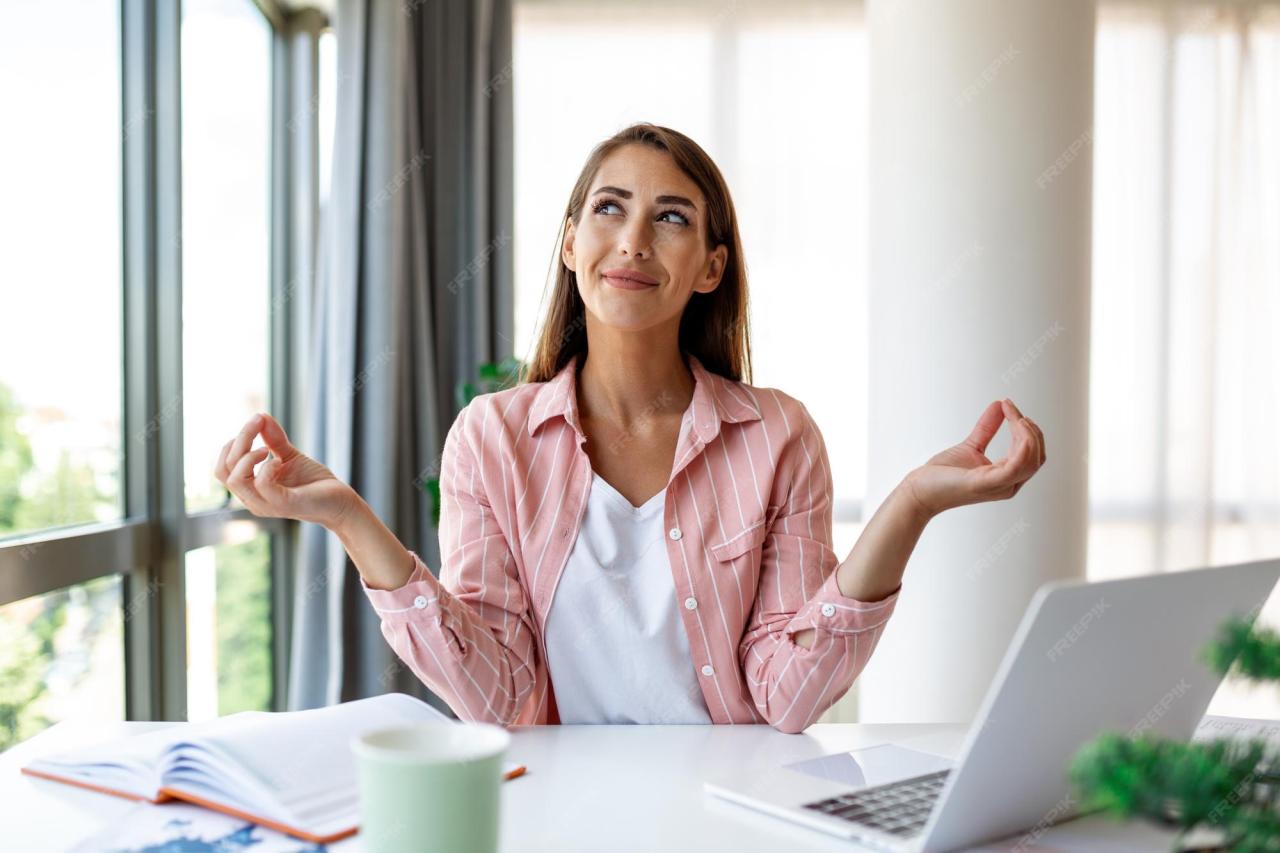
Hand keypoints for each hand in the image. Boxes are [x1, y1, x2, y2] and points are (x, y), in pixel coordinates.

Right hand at [214, 412, 357, 528]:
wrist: (340, 502)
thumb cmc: (313, 483)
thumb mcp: (289, 456)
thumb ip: (273, 439)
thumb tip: (260, 415)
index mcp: (250, 489)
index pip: (223, 466)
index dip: (233, 442)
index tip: (256, 421)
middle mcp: (252, 499)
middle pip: (224, 470)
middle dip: (239, 441)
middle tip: (258, 424)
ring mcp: (266, 504)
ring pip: (235, 480)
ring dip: (247, 456)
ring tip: (267, 449)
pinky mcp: (285, 504)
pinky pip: (262, 485)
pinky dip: (268, 467)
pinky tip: (280, 462)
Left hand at [904, 399, 1045, 516]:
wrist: (920, 490)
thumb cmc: (942, 475)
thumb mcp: (971, 446)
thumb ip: (987, 428)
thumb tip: (999, 404)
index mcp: (1006, 477)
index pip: (1032, 454)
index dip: (1028, 429)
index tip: (1010, 406)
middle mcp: (1008, 485)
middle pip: (1037, 456)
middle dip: (1030, 429)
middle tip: (1010, 408)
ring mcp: (999, 486)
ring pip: (1032, 460)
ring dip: (1028, 433)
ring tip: (1013, 414)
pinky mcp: (986, 483)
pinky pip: (1017, 465)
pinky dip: (1023, 443)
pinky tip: (1016, 423)